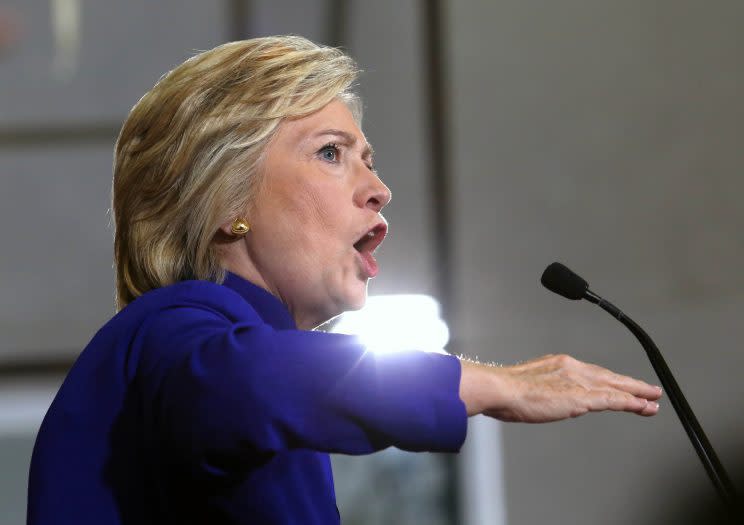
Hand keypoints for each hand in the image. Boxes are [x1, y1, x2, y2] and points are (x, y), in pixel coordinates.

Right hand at [459, 354, 661, 422]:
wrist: (501, 389)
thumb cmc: (504, 391)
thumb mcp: (526, 387)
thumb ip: (540, 390)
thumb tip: (541, 399)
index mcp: (558, 364)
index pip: (591, 372)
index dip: (608, 379)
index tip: (618, 384)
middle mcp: (572, 368)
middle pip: (608, 376)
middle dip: (630, 384)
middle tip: (649, 390)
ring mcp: (578, 381)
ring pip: (616, 386)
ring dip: (637, 393)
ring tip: (653, 399)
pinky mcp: (582, 396)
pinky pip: (614, 400)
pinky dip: (631, 403)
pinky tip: (644, 407)